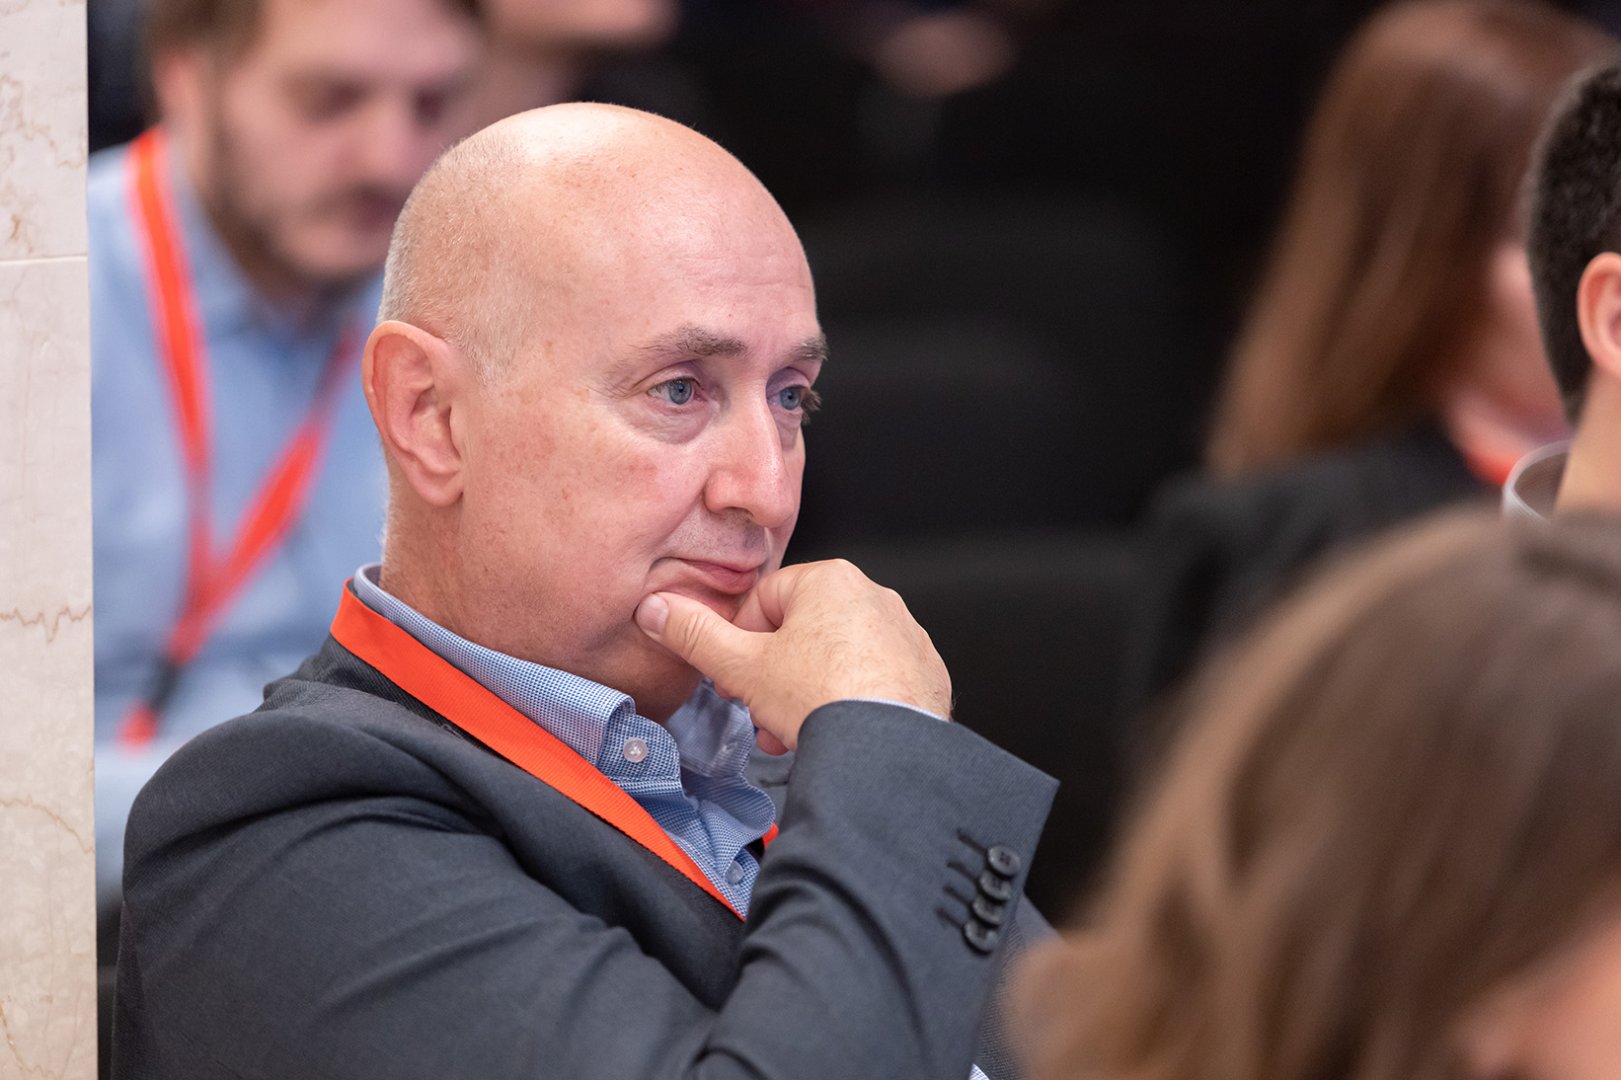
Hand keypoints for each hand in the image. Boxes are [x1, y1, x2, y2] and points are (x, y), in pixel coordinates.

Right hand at [635, 559, 950, 751]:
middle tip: (760, 708)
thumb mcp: (743, 666)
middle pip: (802, 632)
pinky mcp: (924, 673)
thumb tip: (659, 611)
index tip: (736, 674)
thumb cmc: (823, 700)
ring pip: (836, 659)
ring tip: (792, 730)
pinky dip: (850, 702)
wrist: (886, 750)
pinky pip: (873, 680)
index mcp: (831, 580)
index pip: (765, 599)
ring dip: (805, 694)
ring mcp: (905, 635)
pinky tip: (834, 731)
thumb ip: (696, 635)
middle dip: (773, 676)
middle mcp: (874, 598)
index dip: (741, 642)